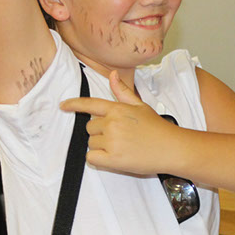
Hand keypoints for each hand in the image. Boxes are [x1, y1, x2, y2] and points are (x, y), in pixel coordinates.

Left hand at [60, 71, 180, 174]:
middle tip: (119, 137)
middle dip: (99, 132)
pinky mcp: (113, 159)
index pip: (90, 104)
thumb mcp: (140, 106)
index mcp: (118, 109)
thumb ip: (123, 91)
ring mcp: (112, 141)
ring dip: (100, 146)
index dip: (74, 104)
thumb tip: (112, 74)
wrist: (171, 148)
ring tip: (121, 147)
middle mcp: (112, 123)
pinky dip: (98, 159)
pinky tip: (113, 157)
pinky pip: (92, 158)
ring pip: (91, 143)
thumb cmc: (157, 128)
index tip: (63, 106)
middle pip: (89, 127)